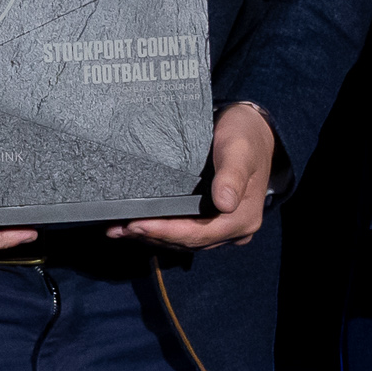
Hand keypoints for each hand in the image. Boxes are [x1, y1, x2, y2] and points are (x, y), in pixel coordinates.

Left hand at [118, 102, 280, 251]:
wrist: (253, 130)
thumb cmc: (245, 136)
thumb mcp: (239, 149)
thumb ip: (232, 175)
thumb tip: (225, 203)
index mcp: (243, 218)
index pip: (199, 233)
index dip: (166, 232)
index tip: (137, 225)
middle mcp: (233, 229)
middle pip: (187, 241)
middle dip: (152, 236)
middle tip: (118, 228)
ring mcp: (221, 227)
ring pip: (182, 240)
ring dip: (151, 236)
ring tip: (118, 229)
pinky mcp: (209, 220)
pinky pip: (182, 231)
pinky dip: (159, 229)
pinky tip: (134, 224)